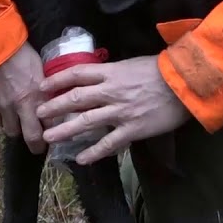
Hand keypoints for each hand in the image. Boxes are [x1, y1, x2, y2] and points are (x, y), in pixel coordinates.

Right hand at [0, 42, 46, 153]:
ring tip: (19, 123)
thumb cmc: (17, 50)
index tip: (56, 132)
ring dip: (16, 128)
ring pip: (11, 131)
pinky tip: (4, 111)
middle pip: (31, 138)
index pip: (51, 124)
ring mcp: (2, 109)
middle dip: (36, 145)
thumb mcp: (38, 66)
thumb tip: (51, 97)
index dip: (54, 130)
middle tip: (38, 145)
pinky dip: (2, 119)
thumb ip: (44, 86)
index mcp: (38, 95)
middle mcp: (21, 107)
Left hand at [35, 55, 191, 164]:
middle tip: (37, 113)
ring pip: (86, 121)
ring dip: (65, 130)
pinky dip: (94, 152)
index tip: (43, 85)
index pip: (78, 74)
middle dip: (54, 106)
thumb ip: (114, 72)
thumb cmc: (162, 70)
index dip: (58, 79)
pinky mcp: (132, 129)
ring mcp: (120, 112)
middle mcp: (111, 91)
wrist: (185, 84)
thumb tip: (99, 77)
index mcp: (111, 72)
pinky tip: (81, 159)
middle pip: (75, 98)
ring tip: (48, 137)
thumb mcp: (133, 64)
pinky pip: (109, 143)